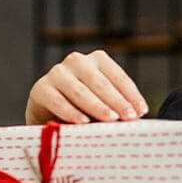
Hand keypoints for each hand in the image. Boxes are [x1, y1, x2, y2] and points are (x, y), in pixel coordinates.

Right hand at [25, 50, 148, 124]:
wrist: (47, 114)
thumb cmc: (83, 108)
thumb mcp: (102, 104)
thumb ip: (117, 107)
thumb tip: (138, 119)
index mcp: (97, 60)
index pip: (117, 76)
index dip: (131, 94)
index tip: (141, 111)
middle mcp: (77, 61)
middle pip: (100, 82)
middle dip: (116, 101)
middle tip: (129, 117)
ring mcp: (57, 73)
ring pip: (79, 90)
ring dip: (96, 106)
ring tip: (110, 120)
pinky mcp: (40, 88)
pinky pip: (57, 100)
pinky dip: (70, 112)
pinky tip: (82, 122)